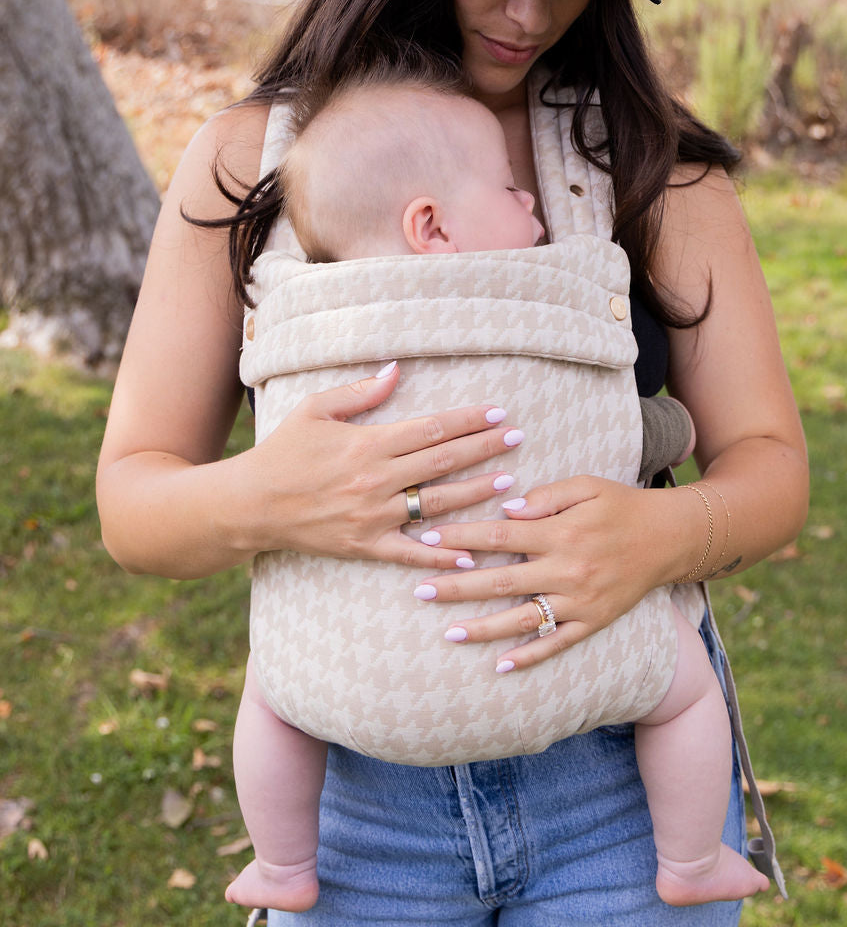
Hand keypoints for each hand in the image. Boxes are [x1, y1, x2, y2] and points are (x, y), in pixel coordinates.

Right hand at [250, 363, 524, 571]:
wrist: (249, 505)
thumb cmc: (283, 451)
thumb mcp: (315, 409)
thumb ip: (359, 392)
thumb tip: (397, 370)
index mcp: (367, 444)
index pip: (431, 428)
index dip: (468, 420)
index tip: (498, 413)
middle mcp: (375, 480)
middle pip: (443, 461)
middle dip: (484, 448)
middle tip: (517, 438)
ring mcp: (373, 516)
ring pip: (436, 504)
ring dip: (475, 492)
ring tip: (508, 481)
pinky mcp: (365, 546)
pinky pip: (410, 553)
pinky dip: (440, 556)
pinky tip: (469, 556)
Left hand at [408, 475, 678, 668]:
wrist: (668, 538)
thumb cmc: (620, 505)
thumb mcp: (586, 486)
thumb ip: (545, 497)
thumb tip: (504, 509)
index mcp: (562, 532)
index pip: (501, 537)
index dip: (462, 539)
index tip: (429, 540)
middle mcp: (568, 570)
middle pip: (502, 582)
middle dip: (458, 586)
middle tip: (420, 589)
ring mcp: (580, 600)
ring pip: (523, 619)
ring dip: (483, 628)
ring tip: (448, 634)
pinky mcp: (593, 622)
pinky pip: (556, 643)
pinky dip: (528, 655)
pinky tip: (500, 665)